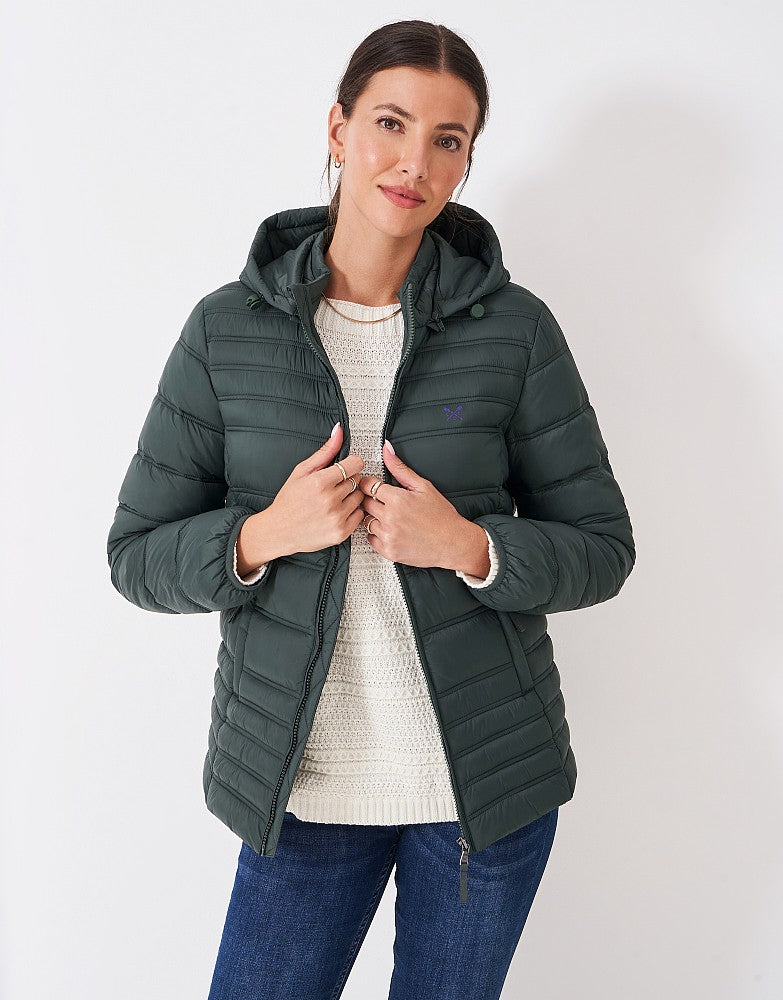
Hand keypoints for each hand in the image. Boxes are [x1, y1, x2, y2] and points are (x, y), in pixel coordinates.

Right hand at [238, 423, 365, 566]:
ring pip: (359, 497)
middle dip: (347, 480)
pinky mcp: (341, 532)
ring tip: (334, 499)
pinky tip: (337, 512)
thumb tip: (338, 431)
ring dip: (350, 496)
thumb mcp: (301, 471)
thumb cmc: (288, 501)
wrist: (278, 531)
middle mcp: (330, 500)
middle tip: (333, 486)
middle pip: (357, 480)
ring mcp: (336, 518)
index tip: (345, 467)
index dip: (351, 464)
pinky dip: (352, 512)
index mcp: (320, 482)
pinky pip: (359, 515)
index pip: (355, 464)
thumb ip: (324, 452)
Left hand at [356, 439, 471, 569]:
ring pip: (365, 521)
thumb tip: (387, 451)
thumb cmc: (442, 516)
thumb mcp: (423, 486)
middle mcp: (390, 518)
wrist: (454, 543)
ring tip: (389, 516)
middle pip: (364, 503)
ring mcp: (388, 536)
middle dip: (371, 499)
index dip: (369, 484)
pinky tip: (389, 529)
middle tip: (383, 501)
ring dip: (373, 517)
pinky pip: (370, 539)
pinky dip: (376, 534)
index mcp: (397, 499)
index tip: (373, 485)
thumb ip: (400, 468)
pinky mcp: (389, 551)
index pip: (368, 486)